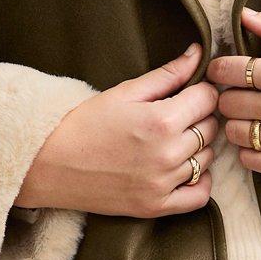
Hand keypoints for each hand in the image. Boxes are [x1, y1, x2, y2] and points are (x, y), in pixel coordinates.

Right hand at [15, 43, 220, 217]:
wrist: (49, 164)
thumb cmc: (83, 123)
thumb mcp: (124, 92)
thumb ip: (167, 74)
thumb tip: (198, 53)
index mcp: (161, 120)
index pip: (208, 98)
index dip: (201, 91)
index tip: (189, 93)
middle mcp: (167, 153)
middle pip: (211, 128)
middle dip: (200, 117)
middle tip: (180, 115)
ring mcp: (163, 183)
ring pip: (208, 158)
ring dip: (199, 147)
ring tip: (175, 140)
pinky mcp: (156, 206)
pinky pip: (200, 196)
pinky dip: (202, 182)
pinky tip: (188, 170)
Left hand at [207, 6, 260, 187]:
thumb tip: (243, 14)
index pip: (226, 71)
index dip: (222, 69)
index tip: (231, 70)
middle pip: (226, 103)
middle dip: (231, 95)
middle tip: (245, 93)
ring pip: (233, 132)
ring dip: (238, 124)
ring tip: (255, 116)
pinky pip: (249, 161)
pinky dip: (250, 150)